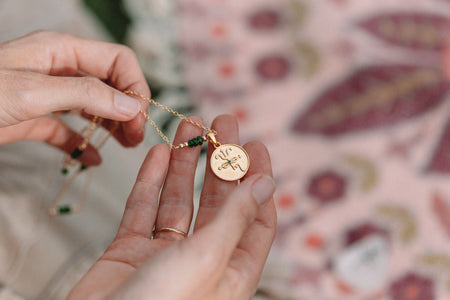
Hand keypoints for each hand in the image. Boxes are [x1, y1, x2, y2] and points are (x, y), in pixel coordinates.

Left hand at [0, 31, 148, 165]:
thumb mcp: (32, 92)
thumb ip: (84, 95)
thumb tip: (131, 106)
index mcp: (62, 50)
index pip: (117, 60)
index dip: (134, 87)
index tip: (138, 117)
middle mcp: (60, 70)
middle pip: (110, 85)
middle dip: (128, 110)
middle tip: (135, 137)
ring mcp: (49, 95)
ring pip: (94, 107)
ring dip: (112, 126)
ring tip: (126, 145)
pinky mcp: (37, 119)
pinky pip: (68, 130)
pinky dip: (82, 145)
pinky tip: (91, 158)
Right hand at [68, 115, 276, 299]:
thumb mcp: (207, 258)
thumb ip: (234, 219)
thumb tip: (265, 184)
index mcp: (231, 271)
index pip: (255, 217)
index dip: (257, 179)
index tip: (255, 145)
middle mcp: (201, 261)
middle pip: (217, 202)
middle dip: (220, 161)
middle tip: (221, 123)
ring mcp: (164, 256)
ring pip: (178, 201)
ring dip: (184, 164)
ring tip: (190, 126)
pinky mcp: (129, 253)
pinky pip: (143, 210)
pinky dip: (150, 182)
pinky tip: (158, 154)